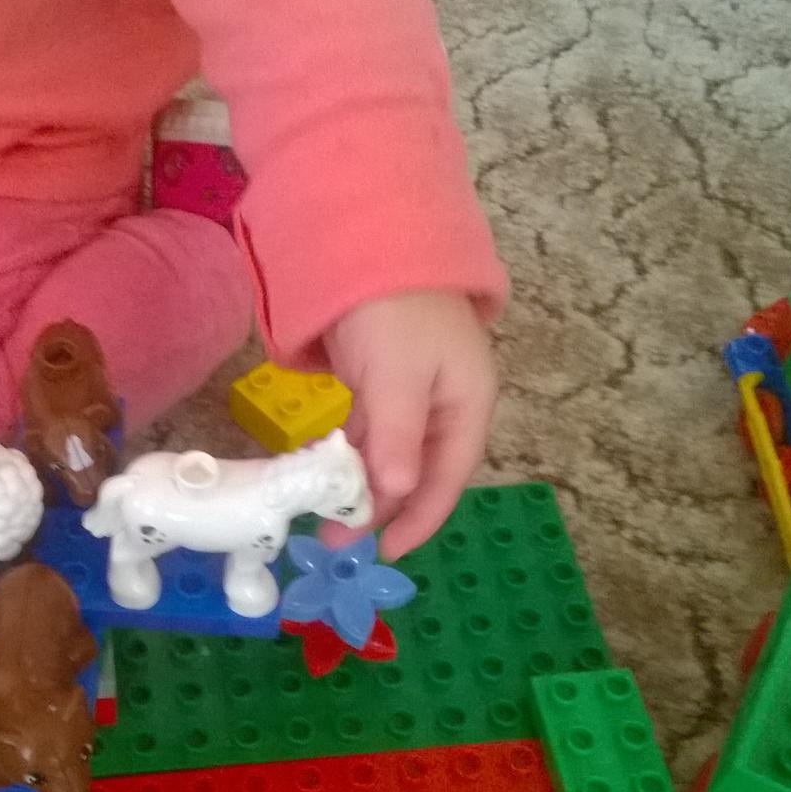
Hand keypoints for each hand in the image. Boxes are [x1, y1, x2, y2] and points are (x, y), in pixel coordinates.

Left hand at [318, 291, 496, 560]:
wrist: (370, 239)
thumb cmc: (393, 309)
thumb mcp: (397, 376)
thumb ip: (397, 435)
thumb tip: (396, 490)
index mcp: (467, 405)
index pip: (448, 477)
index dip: (419, 518)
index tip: (386, 552)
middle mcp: (446, 404)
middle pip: (418, 471)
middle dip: (381, 508)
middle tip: (334, 539)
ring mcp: (415, 392)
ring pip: (391, 454)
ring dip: (361, 486)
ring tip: (323, 517)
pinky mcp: (384, 381)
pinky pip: (371, 432)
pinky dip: (351, 455)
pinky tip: (326, 474)